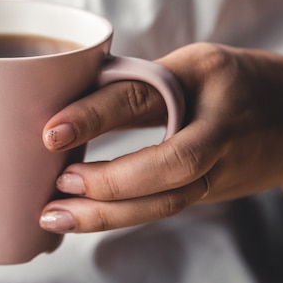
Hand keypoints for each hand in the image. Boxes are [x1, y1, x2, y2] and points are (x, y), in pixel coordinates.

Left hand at [39, 42, 282, 232]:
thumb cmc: (231, 82)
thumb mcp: (189, 65)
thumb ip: (138, 84)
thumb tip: (71, 106)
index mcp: (204, 78)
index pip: (143, 97)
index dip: (96, 115)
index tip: (52, 133)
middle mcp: (217, 128)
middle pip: (169, 166)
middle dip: (109, 183)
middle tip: (59, 185)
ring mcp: (220, 166)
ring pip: (169, 201)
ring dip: (108, 214)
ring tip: (56, 216)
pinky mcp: (210, 191)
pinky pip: (164, 207)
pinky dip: (122, 215)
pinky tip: (83, 216)